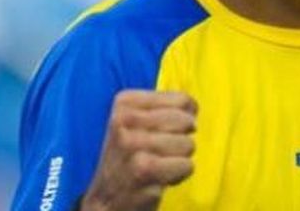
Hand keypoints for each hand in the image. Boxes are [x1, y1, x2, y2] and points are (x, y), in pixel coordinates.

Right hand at [80, 90, 196, 210]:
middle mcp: (125, 120)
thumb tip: (193, 106)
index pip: (182, 101)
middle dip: (180, 139)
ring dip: (179, 159)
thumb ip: (165, 108)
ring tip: (157, 165)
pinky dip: (179, 174)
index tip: (163, 133)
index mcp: (125, 102)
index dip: (183, 118)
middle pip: (186, 121)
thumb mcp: (137, 122)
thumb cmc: (129, 157)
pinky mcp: (143, 169)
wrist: (106, 199)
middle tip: (159, 152)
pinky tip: (159, 178)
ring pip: (188, 144)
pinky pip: (187, 165)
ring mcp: (132, 144)